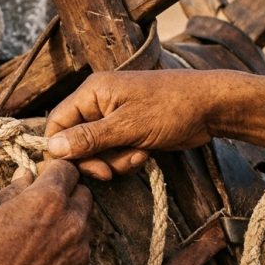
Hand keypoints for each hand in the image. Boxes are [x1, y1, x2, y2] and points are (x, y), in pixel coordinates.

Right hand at [0, 160, 91, 264]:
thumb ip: (12, 188)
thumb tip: (26, 176)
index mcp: (47, 198)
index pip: (68, 168)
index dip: (53, 170)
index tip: (42, 177)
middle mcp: (71, 220)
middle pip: (83, 193)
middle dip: (66, 193)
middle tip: (43, 204)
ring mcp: (79, 248)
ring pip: (84, 222)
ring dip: (69, 220)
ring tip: (41, 233)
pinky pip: (80, 249)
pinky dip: (67, 247)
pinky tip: (43, 255)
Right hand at [44, 69, 264, 179]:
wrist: (212, 107)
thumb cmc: (172, 108)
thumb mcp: (127, 127)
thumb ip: (88, 138)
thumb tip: (52, 148)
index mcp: (92, 92)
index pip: (56, 124)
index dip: (62, 150)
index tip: (78, 170)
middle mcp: (98, 102)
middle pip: (75, 141)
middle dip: (94, 160)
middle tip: (110, 172)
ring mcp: (113, 116)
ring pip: (95, 150)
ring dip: (113, 161)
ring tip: (137, 156)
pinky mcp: (127, 129)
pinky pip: (113, 151)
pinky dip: (125, 158)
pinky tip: (144, 154)